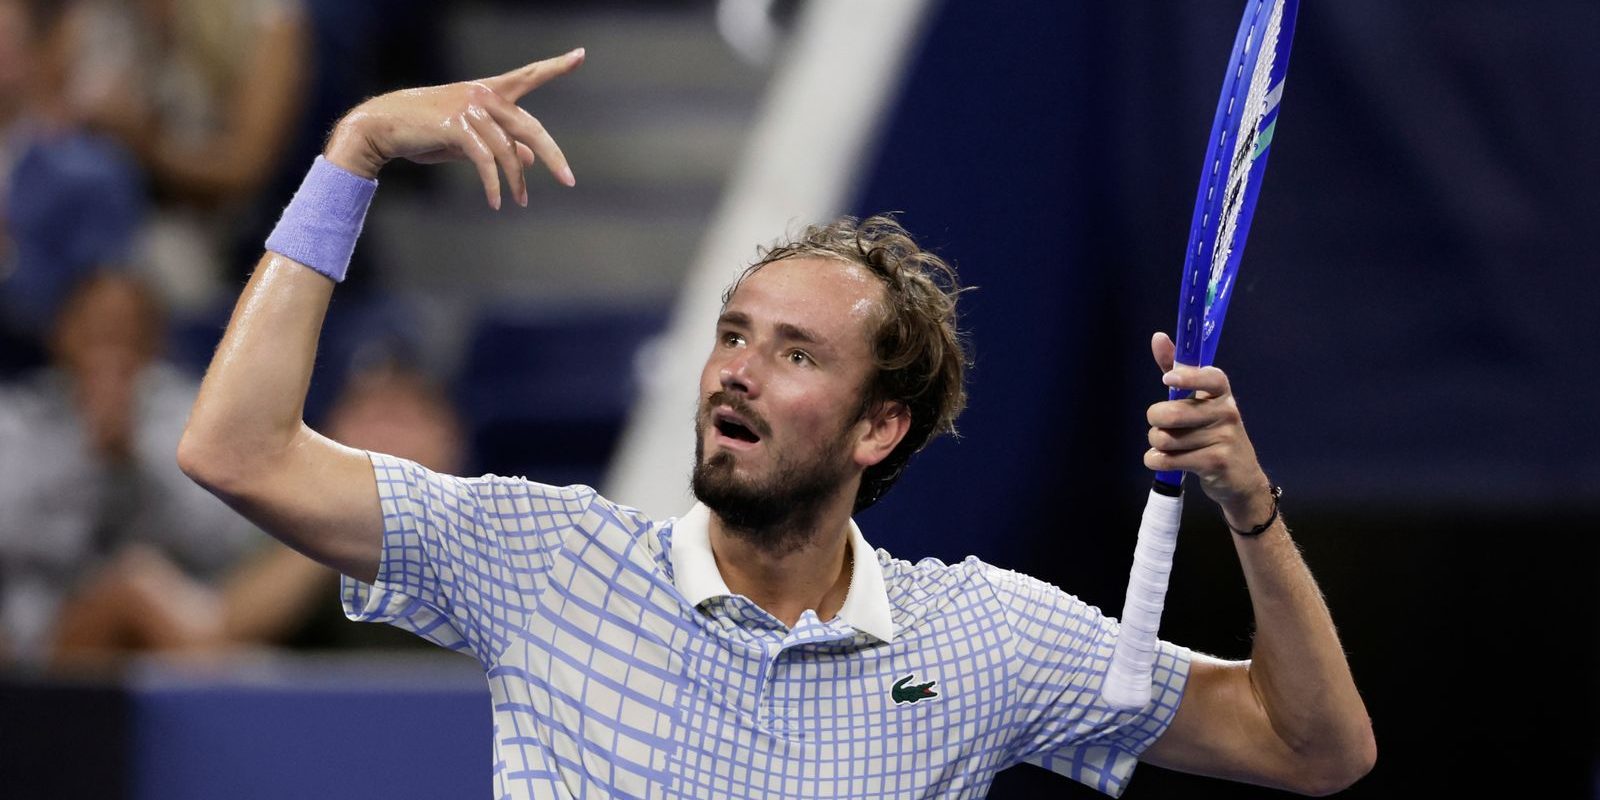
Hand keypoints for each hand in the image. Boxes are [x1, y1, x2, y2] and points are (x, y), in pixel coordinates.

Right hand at [324, 48, 584, 208]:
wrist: (383, 127)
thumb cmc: (426, 132)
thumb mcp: (469, 138)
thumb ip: (500, 144)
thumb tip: (527, 160)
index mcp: (489, 91)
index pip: (529, 75)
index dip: (556, 66)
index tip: (581, 55)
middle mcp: (484, 94)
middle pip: (531, 128)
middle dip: (553, 156)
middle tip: (570, 182)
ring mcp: (471, 108)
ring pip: (508, 151)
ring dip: (515, 182)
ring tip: (519, 202)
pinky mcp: (458, 127)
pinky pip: (486, 161)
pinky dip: (494, 185)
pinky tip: (496, 203)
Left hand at [1143, 332, 1274, 529]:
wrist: (1240, 477)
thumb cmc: (1211, 433)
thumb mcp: (1199, 402)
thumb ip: (1176, 369)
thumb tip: (1158, 337)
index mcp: (1221, 393)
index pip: (1211, 377)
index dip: (1188, 376)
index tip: (1166, 379)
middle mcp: (1227, 412)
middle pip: (1173, 413)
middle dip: (1155, 422)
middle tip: (1160, 427)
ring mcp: (1224, 438)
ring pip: (1166, 439)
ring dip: (1156, 445)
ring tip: (1169, 447)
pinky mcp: (1216, 463)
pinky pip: (1168, 460)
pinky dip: (1156, 461)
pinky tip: (1164, 460)